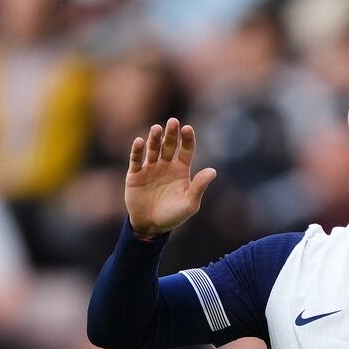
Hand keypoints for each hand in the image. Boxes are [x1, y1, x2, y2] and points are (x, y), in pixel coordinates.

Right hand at [125, 118, 215, 238]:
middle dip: (171, 134)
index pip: (186, 150)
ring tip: (156, 129)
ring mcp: (150, 168)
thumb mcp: (190, 204)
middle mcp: (166, 165)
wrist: (151, 226)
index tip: (187, 129)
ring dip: (154, 138)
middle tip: (173, 121)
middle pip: (169, 145)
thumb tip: (213, 171)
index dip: (187, 139)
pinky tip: (139, 141)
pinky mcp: (135, 174)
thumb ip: (199, 187)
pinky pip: (136, 160)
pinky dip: (137, 150)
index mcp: (181, 170)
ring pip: (153, 149)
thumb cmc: (174, 216)